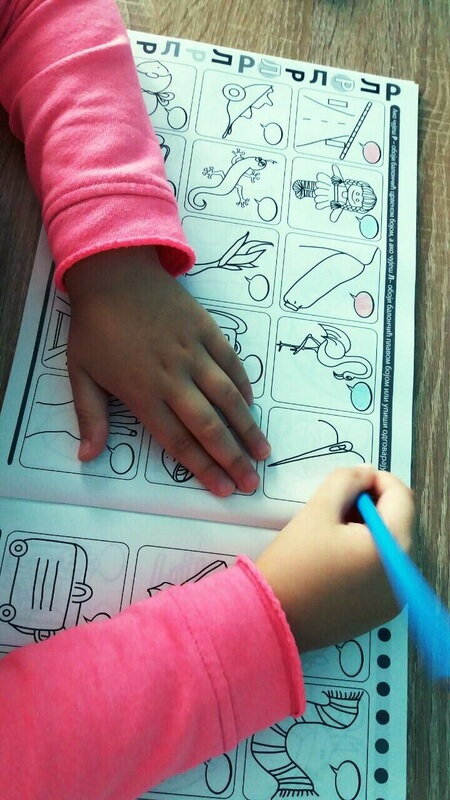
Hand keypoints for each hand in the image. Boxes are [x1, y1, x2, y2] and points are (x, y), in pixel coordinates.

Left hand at [64, 247, 270, 495]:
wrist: (113, 272)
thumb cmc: (95, 326)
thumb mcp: (80, 373)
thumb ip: (89, 417)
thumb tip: (86, 457)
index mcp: (143, 392)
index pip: (177, 440)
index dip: (202, 468)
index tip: (223, 489)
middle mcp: (173, 376)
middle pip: (208, 425)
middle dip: (232, 458)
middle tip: (252, 483)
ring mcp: (194, 352)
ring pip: (227, 397)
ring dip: (247, 427)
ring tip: (263, 453)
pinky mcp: (207, 330)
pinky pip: (231, 363)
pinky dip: (244, 387)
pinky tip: (251, 407)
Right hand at [256, 467, 413, 651]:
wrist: (269, 617)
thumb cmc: (293, 563)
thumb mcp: (319, 508)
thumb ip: (347, 480)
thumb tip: (366, 473)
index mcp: (393, 548)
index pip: (401, 497)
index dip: (377, 479)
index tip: (352, 479)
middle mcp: (403, 576)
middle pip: (399, 522)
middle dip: (372, 505)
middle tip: (337, 504)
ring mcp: (393, 599)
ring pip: (390, 546)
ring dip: (369, 529)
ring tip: (332, 531)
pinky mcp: (378, 612)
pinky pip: (382, 571)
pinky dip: (366, 555)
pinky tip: (335, 556)